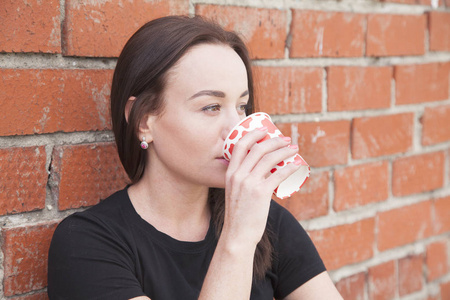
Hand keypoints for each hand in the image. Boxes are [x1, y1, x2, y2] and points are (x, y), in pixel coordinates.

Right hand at [222, 127, 301, 249]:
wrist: (237, 235)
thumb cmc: (239, 215)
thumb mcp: (234, 192)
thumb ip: (244, 181)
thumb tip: (263, 174)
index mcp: (230, 173)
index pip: (239, 145)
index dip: (253, 134)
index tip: (265, 130)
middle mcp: (238, 175)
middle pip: (258, 149)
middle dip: (275, 141)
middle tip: (286, 140)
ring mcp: (249, 183)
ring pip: (269, 159)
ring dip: (285, 151)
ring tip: (294, 149)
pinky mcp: (261, 193)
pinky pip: (278, 174)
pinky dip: (290, 167)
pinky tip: (297, 165)